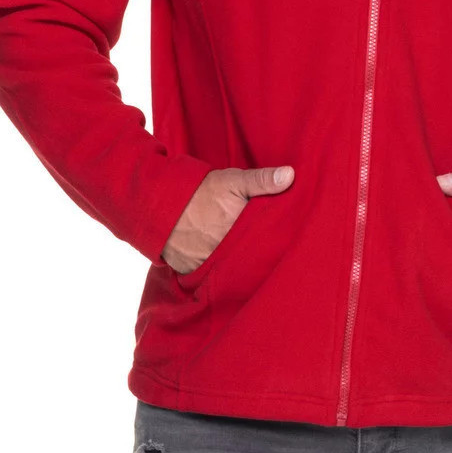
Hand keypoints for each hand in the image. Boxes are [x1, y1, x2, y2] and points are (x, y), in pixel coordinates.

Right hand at [162, 165, 294, 273]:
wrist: (160, 203)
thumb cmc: (200, 191)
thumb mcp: (233, 181)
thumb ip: (262, 180)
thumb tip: (291, 175)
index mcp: (239, 232)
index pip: (266, 245)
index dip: (275, 244)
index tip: (286, 242)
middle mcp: (224, 253)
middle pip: (249, 261)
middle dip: (257, 258)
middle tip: (267, 253)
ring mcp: (207, 265)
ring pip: (230, 271)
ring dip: (238, 267)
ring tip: (248, 262)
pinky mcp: (191, 272)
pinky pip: (210, 277)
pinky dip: (217, 273)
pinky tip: (225, 267)